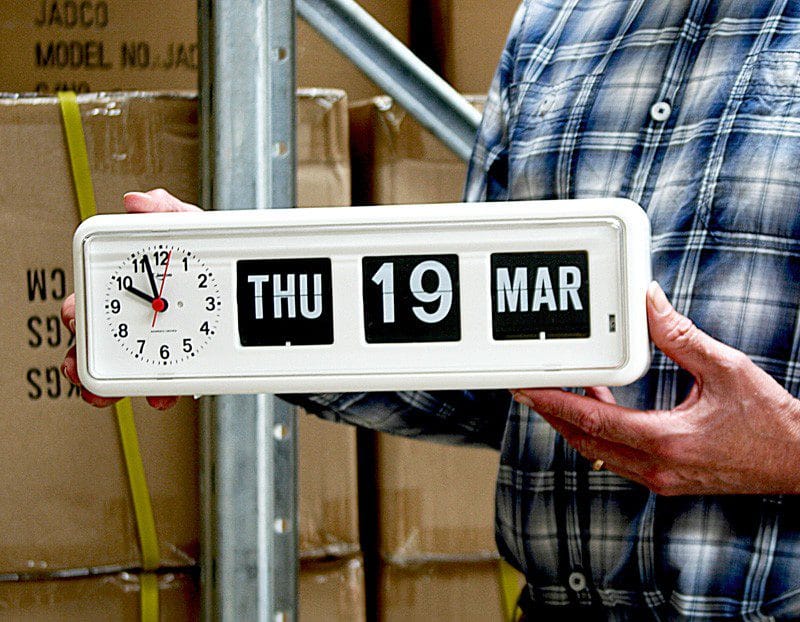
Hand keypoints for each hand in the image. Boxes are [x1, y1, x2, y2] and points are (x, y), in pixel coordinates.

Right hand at [61, 189, 201, 409]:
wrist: (255, 286)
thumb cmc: (216, 253)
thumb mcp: (194, 228)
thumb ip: (167, 212)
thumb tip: (138, 201)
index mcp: (138, 283)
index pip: (99, 297)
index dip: (81, 309)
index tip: (76, 316)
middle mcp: (144, 315)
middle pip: (103, 339)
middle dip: (84, 354)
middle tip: (81, 361)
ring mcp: (165, 341)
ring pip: (127, 367)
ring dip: (110, 383)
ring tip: (105, 393)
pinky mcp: (188, 363)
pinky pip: (170, 382)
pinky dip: (162, 392)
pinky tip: (162, 395)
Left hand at [511, 281, 799, 495]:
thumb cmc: (770, 422)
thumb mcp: (726, 368)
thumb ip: (680, 335)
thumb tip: (650, 302)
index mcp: (666, 441)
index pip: (591, 420)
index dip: (553, 403)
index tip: (526, 388)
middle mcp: (656, 468)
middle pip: (584, 441)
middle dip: (552, 413)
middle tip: (529, 388)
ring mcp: (659, 479)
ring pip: (597, 453)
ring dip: (575, 424)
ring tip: (561, 392)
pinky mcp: (666, 480)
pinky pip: (616, 457)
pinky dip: (599, 433)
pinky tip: (602, 408)